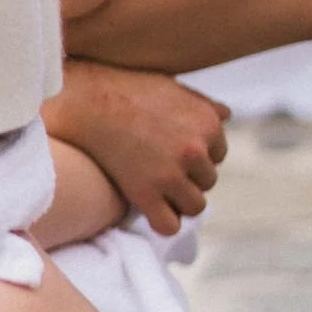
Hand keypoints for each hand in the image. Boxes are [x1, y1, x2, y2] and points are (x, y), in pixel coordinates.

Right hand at [44, 62, 227, 237]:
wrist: (85, 100)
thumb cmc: (125, 89)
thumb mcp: (172, 87)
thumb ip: (202, 103)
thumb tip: (227, 115)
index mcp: (207, 123)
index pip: (218, 154)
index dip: (196, 156)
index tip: (173, 153)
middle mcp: (195, 150)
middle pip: (207, 181)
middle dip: (188, 178)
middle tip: (160, 169)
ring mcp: (170, 174)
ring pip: (195, 205)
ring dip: (179, 201)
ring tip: (157, 191)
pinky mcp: (145, 193)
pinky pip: (169, 224)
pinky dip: (162, 222)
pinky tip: (150, 209)